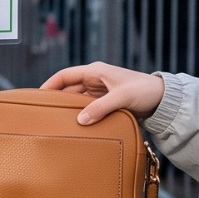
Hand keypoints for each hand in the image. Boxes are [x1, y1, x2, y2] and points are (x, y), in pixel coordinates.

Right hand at [41, 61, 165, 124]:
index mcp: (96, 71)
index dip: (49, 85)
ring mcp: (99, 91)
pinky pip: (87, 108)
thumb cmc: (144, 91)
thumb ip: (101, 108)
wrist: (163, 99)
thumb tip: (80, 120)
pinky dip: (80, 115)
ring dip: (69, 110)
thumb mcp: (122, 97)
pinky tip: (74, 126)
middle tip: (42, 115)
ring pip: (77, 100)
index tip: (36, 98)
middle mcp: (95, 79)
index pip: (65, 76)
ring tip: (55, 123)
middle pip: (68, 89)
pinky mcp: (105, 102)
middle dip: (56, 100)